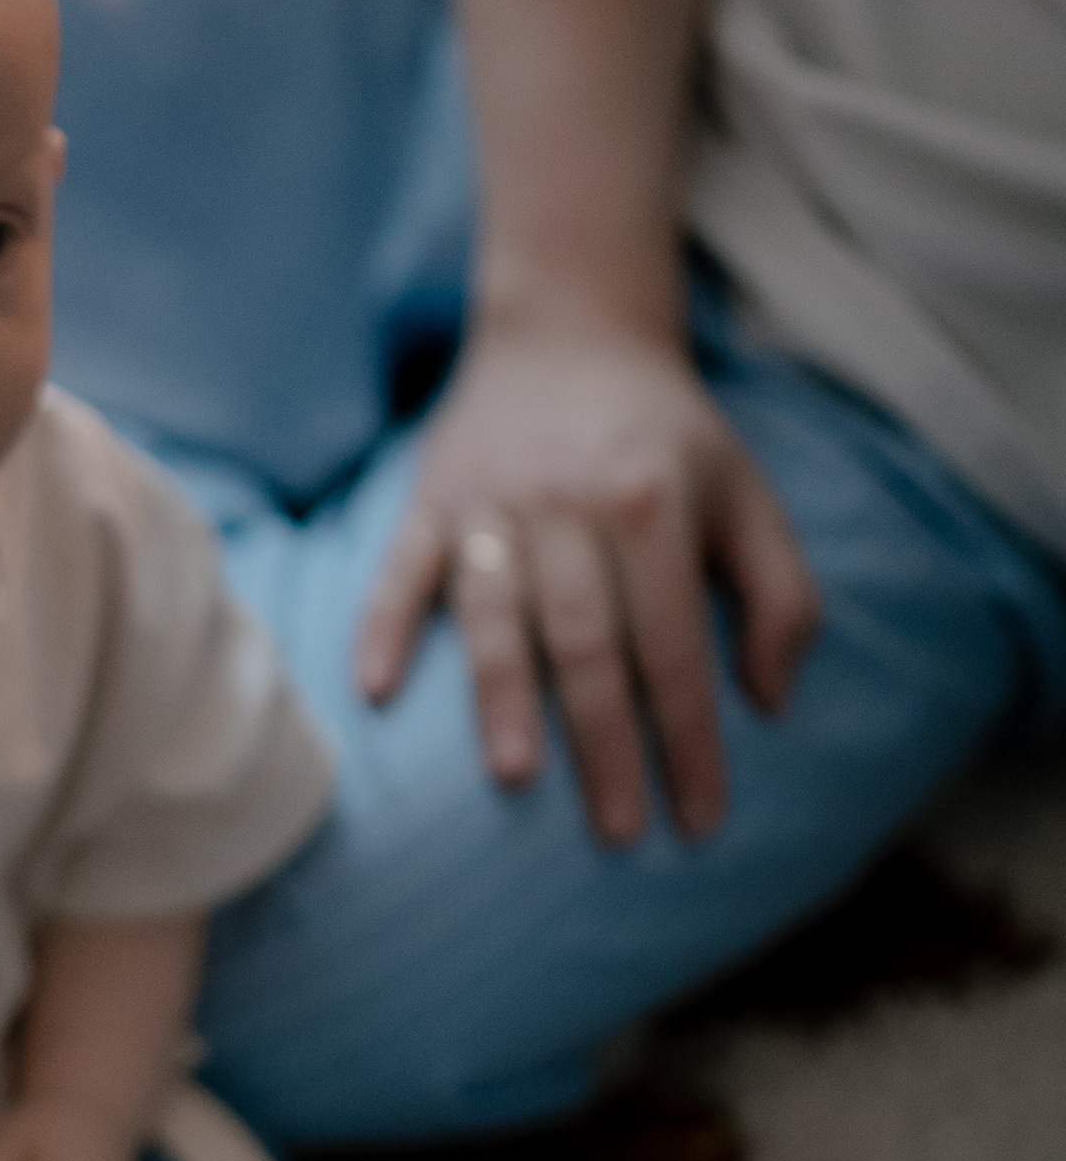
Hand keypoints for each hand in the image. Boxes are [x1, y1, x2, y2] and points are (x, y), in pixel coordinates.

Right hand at [353, 318, 821, 844]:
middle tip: (619, 831)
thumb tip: (770, 700)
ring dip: (504, 697)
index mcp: (654, 503)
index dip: (690, 739)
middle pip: (588, 644)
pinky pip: (400, 570)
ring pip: (497, 615)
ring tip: (515, 776)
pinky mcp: (431, 498)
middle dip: (606, 745)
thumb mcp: (746, 493)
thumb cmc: (665, 435)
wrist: (569, 329)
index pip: (676, 647)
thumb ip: (782, 593)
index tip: (699, 819)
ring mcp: (492, 502)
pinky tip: (377, 691)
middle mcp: (570, 503)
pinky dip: (385, 628)